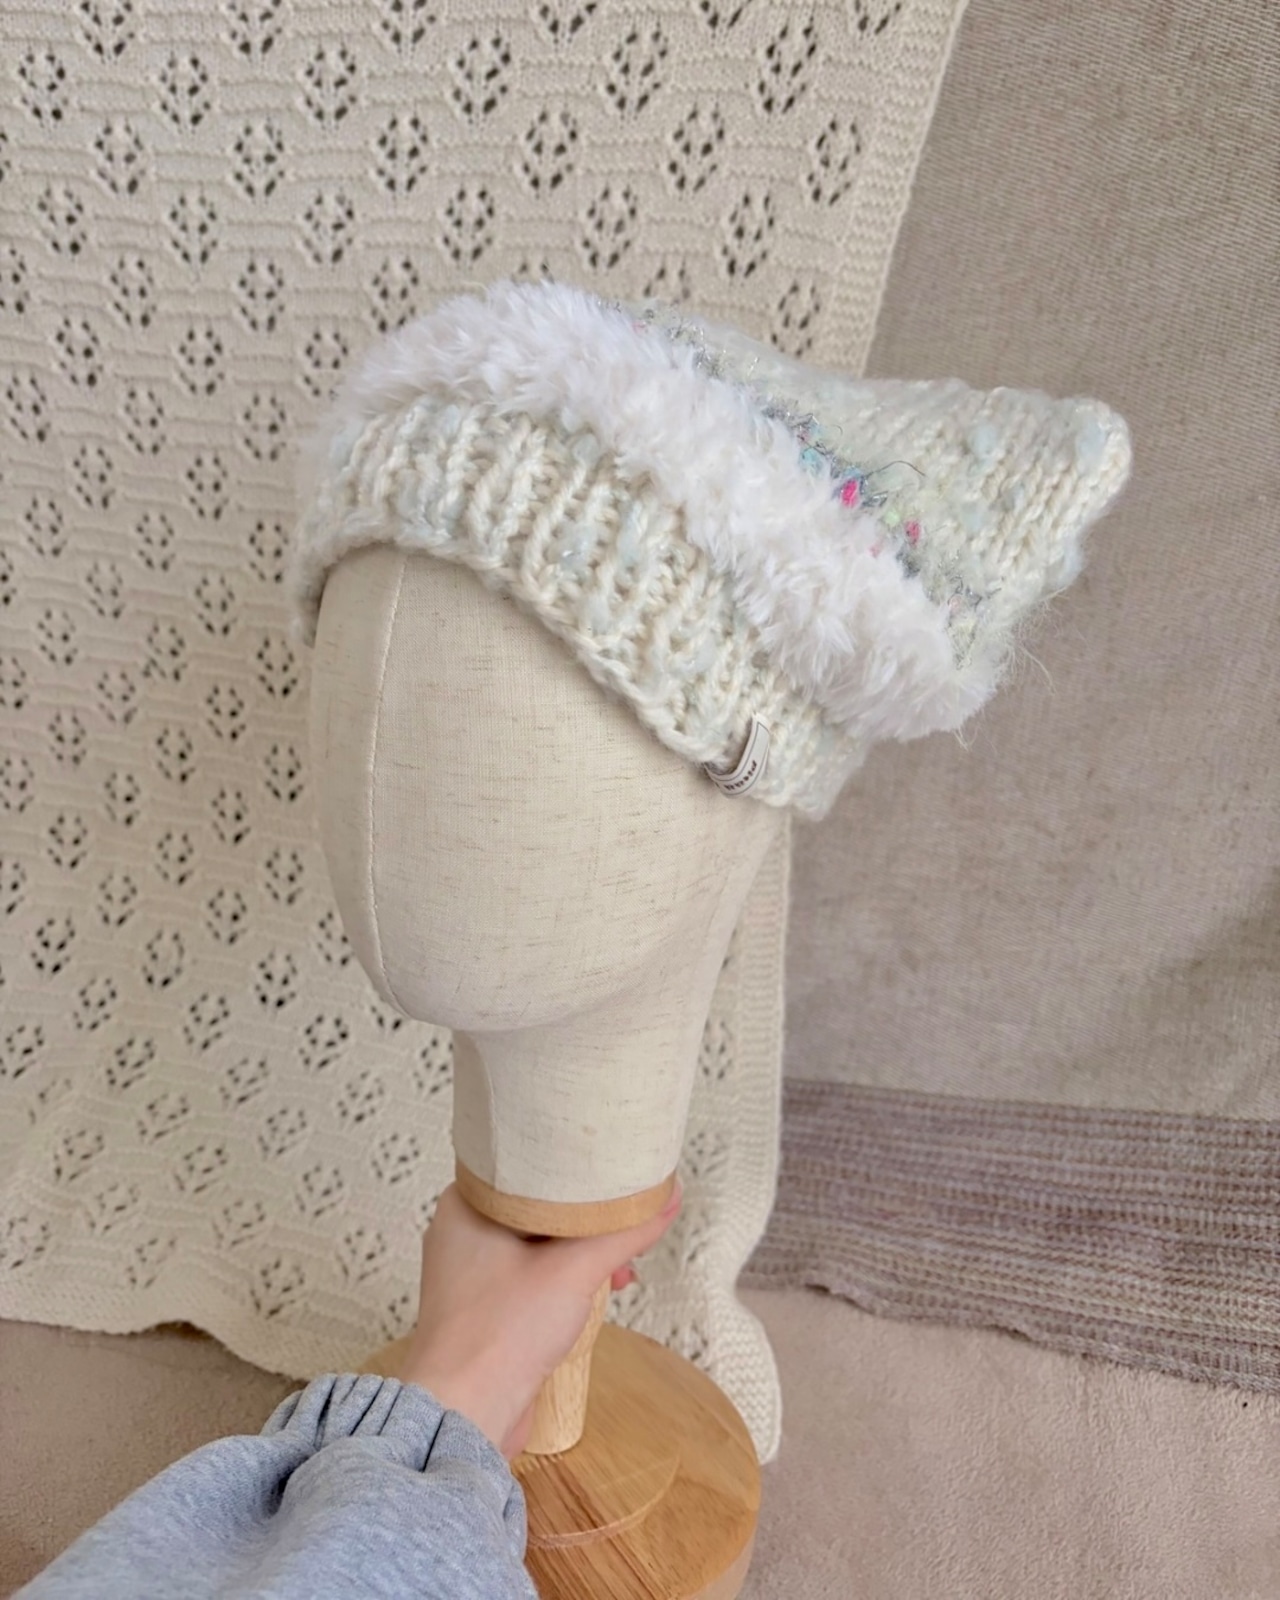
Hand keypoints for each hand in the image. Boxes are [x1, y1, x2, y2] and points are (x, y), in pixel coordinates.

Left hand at [400, 1182, 680, 1457]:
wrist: (465, 1415)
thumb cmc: (499, 1334)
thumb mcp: (575, 1269)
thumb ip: (624, 1231)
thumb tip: (668, 1197)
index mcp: (466, 1204)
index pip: (525, 1164)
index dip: (571, 1165)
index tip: (608, 1165)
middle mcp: (462, 1234)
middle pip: (537, 1206)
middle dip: (586, 1217)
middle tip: (623, 1218)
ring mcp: (472, 1276)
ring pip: (538, 1245)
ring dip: (580, 1253)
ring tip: (618, 1264)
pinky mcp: (485, 1312)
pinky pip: (532, 1279)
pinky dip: (565, 1281)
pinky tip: (597, 1292)